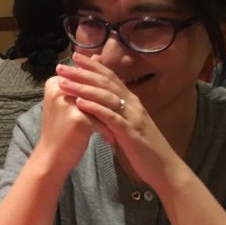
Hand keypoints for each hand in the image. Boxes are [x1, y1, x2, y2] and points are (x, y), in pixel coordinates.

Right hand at [37, 74, 114, 175]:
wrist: (51, 156)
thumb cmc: (60, 130)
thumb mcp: (68, 101)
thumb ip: (81, 80)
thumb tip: (96, 56)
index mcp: (54, 82)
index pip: (85, 76)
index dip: (101, 87)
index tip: (107, 99)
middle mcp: (59, 88)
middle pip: (93, 90)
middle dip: (109, 101)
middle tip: (122, 110)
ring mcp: (68, 103)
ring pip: (100, 105)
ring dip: (113, 116)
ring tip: (120, 125)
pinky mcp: (78, 118)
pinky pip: (102, 120)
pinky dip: (109, 131)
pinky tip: (112, 140)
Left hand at [56, 52, 178, 185]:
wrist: (163, 168)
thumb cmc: (142, 147)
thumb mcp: (127, 124)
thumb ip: (116, 112)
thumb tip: (101, 102)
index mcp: (131, 101)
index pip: (110, 78)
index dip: (93, 66)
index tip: (75, 56)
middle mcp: (133, 105)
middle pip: (105, 83)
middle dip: (82, 73)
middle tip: (61, 66)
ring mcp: (133, 117)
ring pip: (106, 97)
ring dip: (83, 88)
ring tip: (64, 82)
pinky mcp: (131, 133)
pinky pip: (112, 118)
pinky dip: (95, 109)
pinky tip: (79, 103)